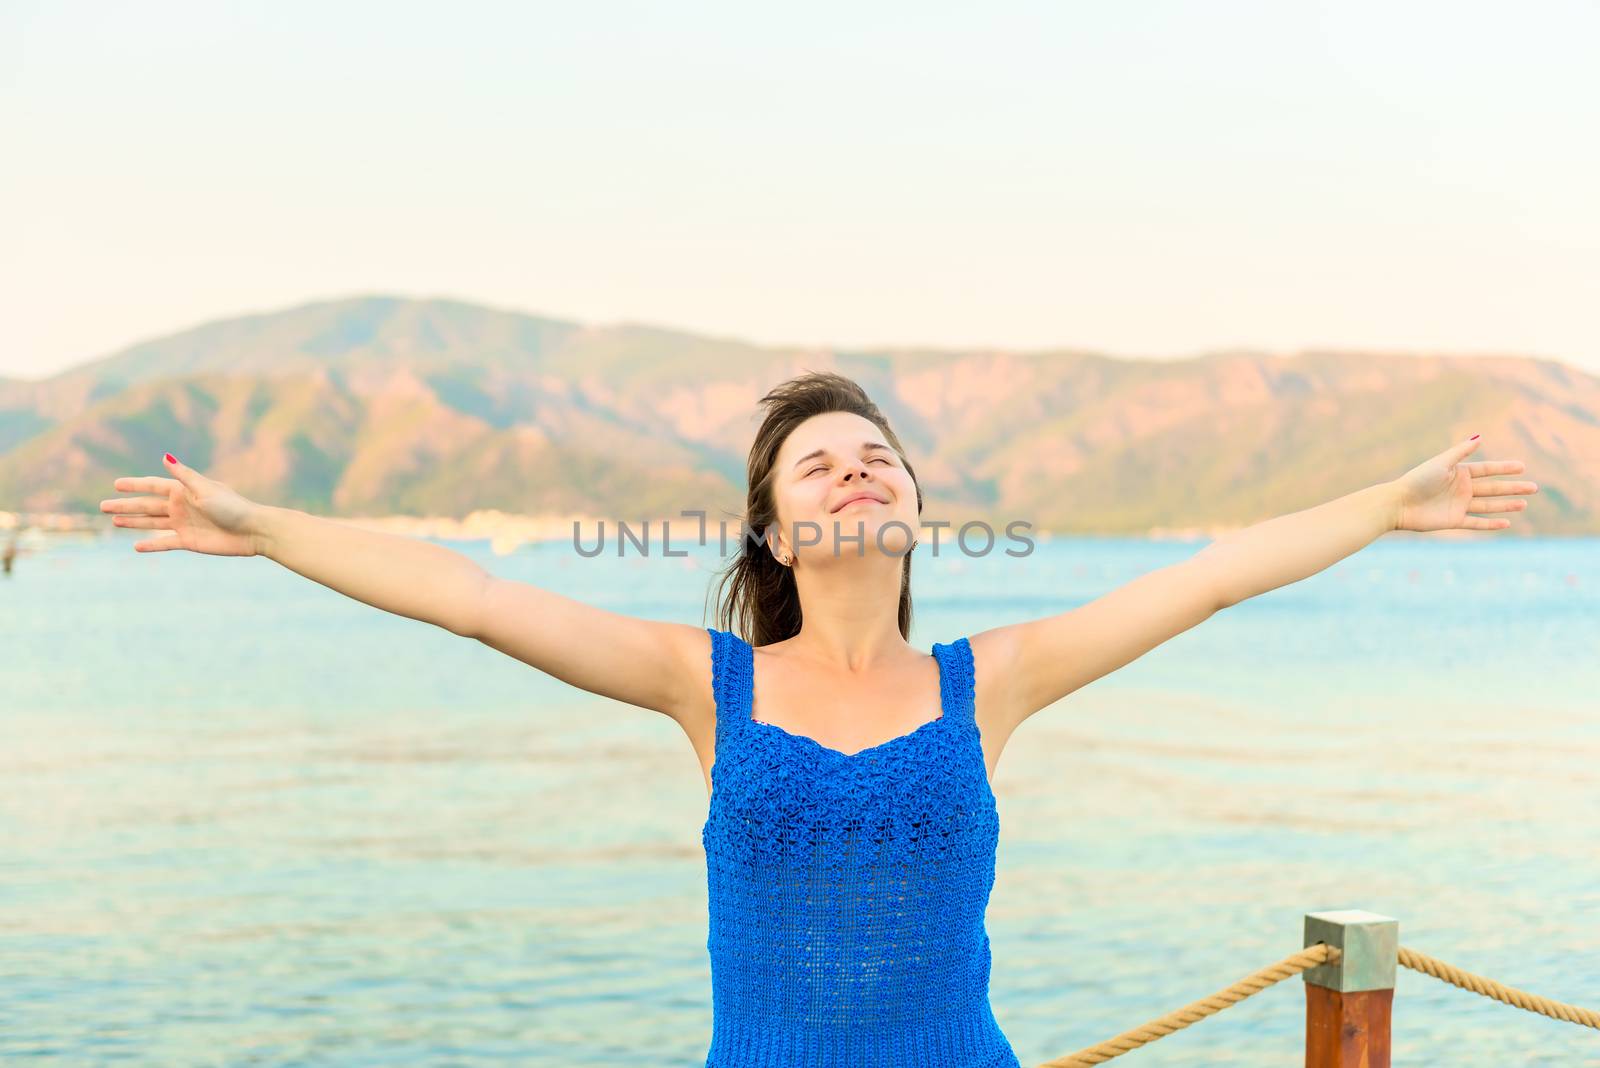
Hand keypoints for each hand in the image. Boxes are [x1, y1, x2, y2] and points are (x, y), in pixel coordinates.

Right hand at [101, 454, 263, 555]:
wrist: (252, 531)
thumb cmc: (232, 506)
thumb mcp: (205, 489)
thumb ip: (183, 475)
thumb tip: (165, 456)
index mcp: (184, 490)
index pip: (152, 486)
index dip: (134, 485)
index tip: (115, 484)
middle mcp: (181, 506)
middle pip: (147, 505)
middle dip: (125, 506)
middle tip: (102, 506)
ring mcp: (184, 524)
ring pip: (152, 522)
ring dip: (133, 522)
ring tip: (114, 521)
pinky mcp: (189, 541)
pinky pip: (165, 542)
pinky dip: (151, 544)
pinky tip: (136, 546)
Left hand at [1392, 436, 1537, 533]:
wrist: (1398, 504)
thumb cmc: (1417, 480)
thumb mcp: (1441, 463)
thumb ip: (1460, 452)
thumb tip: (1479, 437)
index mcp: (1459, 472)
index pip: (1487, 470)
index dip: (1504, 468)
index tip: (1522, 467)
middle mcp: (1461, 488)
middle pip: (1492, 488)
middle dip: (1513, 488)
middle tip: (1535, 488)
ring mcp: (1458, 505)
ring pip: (1488, 505)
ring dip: (1506, 505)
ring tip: (1524, 504)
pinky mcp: (1453, 520)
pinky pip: (1476, 522)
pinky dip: (1490, 523)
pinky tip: (1506, 522)